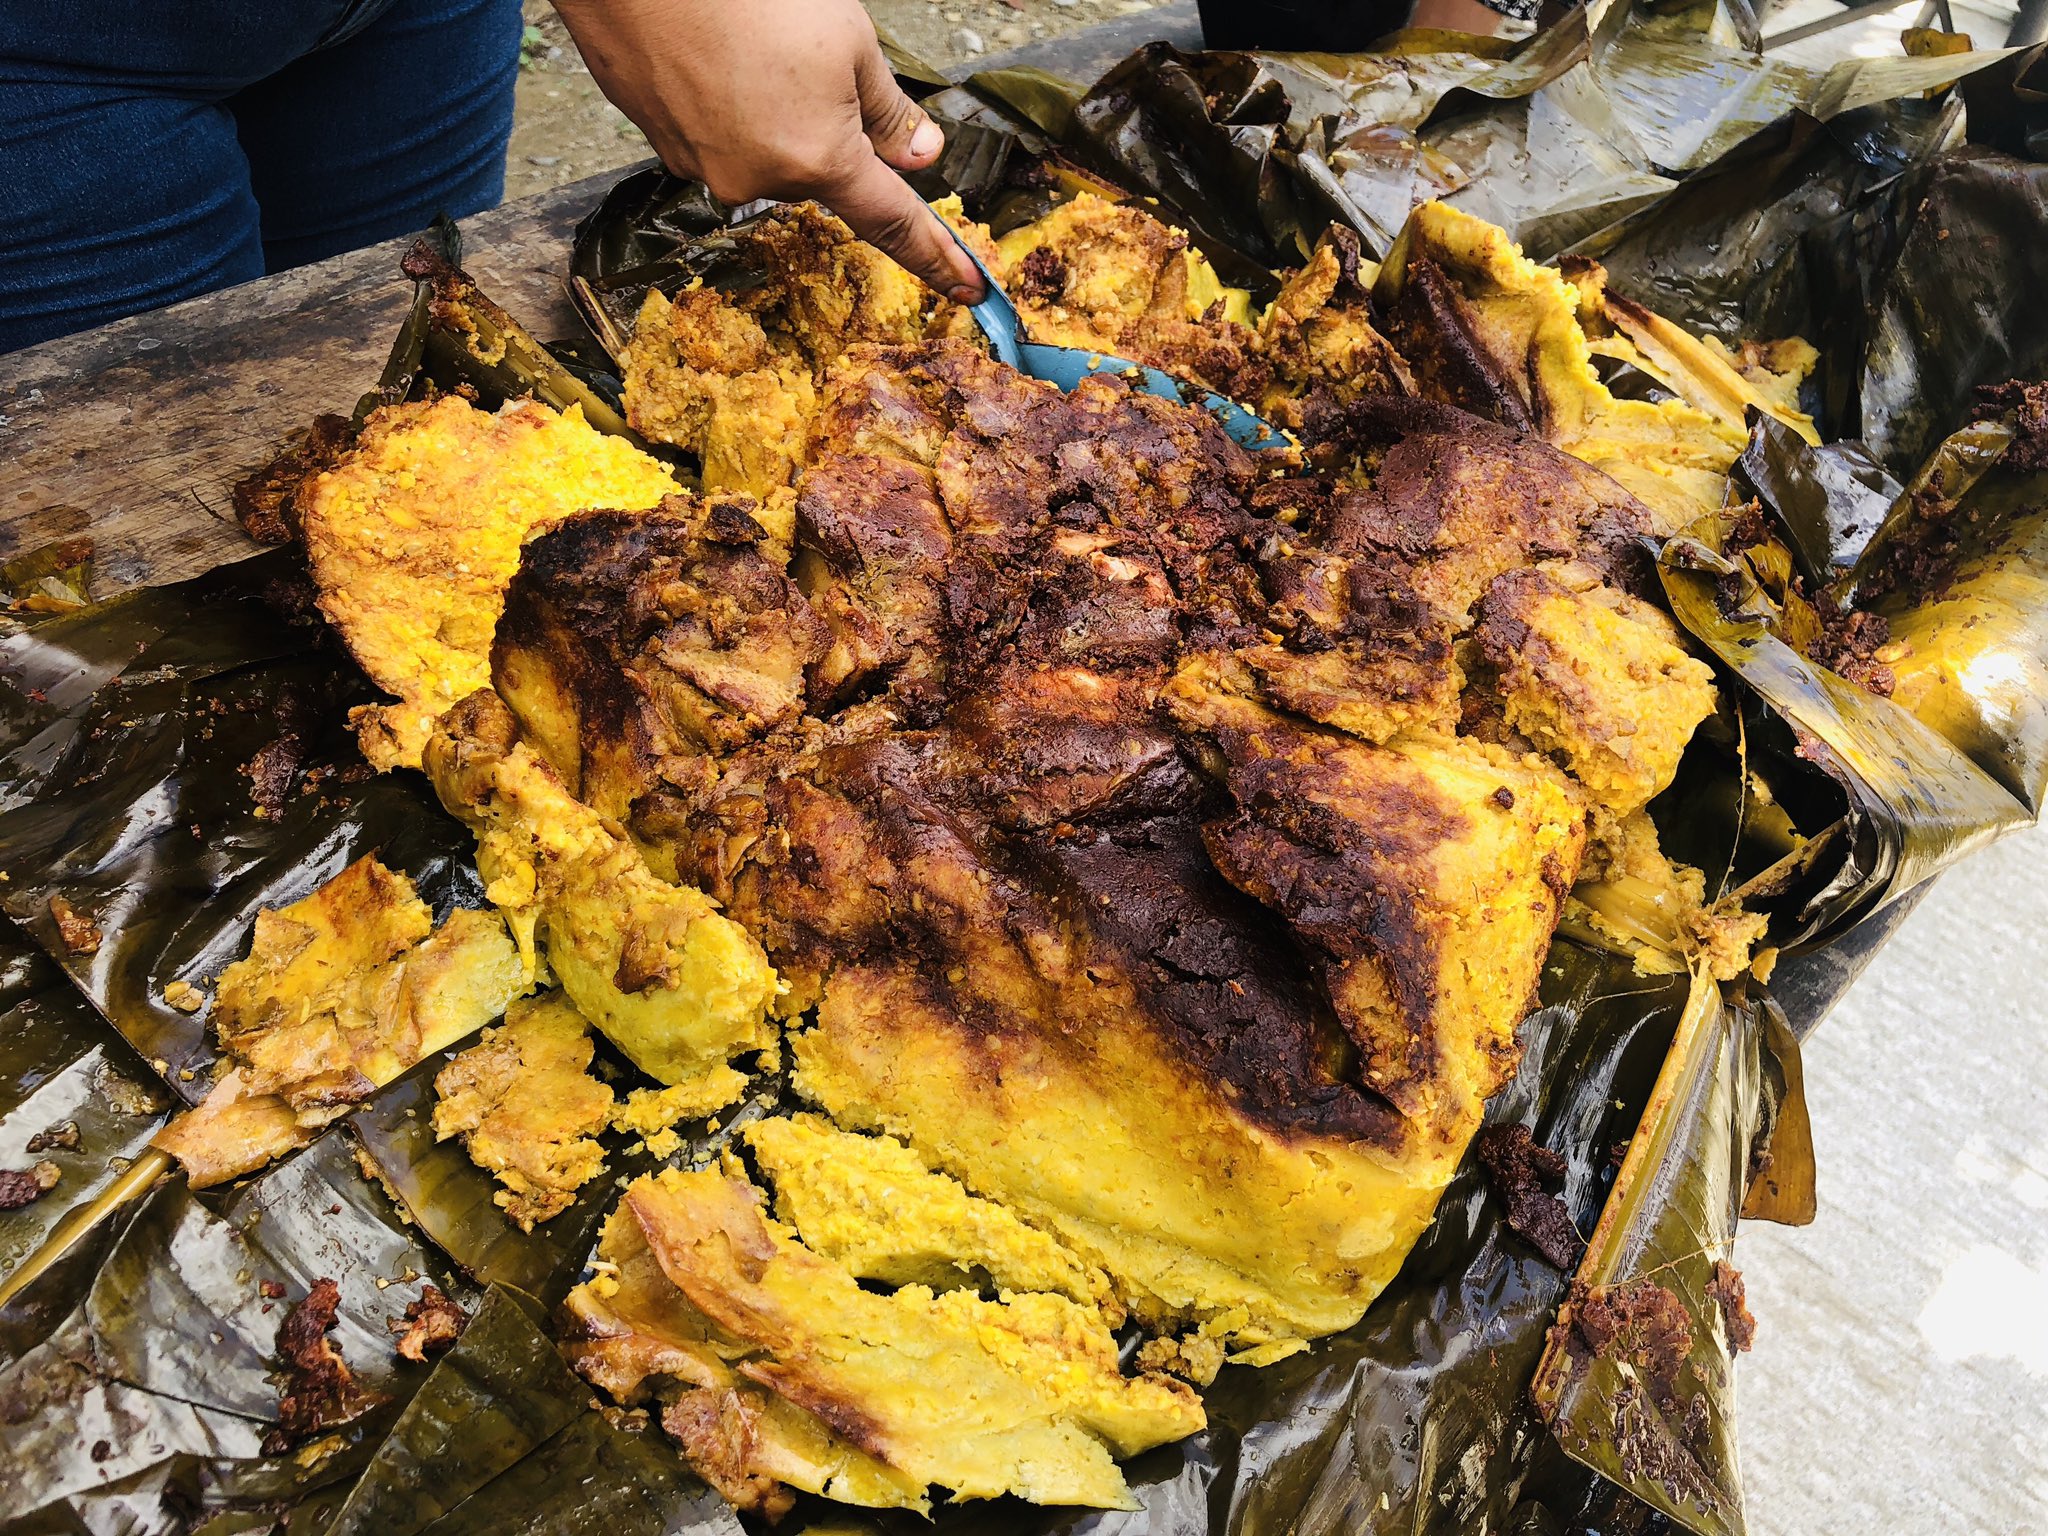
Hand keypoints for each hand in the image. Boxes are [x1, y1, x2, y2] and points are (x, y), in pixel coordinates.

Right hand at [551, 0, 985, 301]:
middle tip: (807, 60)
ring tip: (751, 43)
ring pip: (764, 149)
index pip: (892, 223)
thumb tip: (920, 155)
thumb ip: (890, 111)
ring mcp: (702, 167)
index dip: (933, 256)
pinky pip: (715, 132)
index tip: (968, 289)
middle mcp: (758, 182)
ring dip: (770, 108)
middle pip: (818, 170)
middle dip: (826, 126)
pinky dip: (724, 100)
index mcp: (817, 161)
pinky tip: (713, 49)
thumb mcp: (849, 40)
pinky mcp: (661, 142)